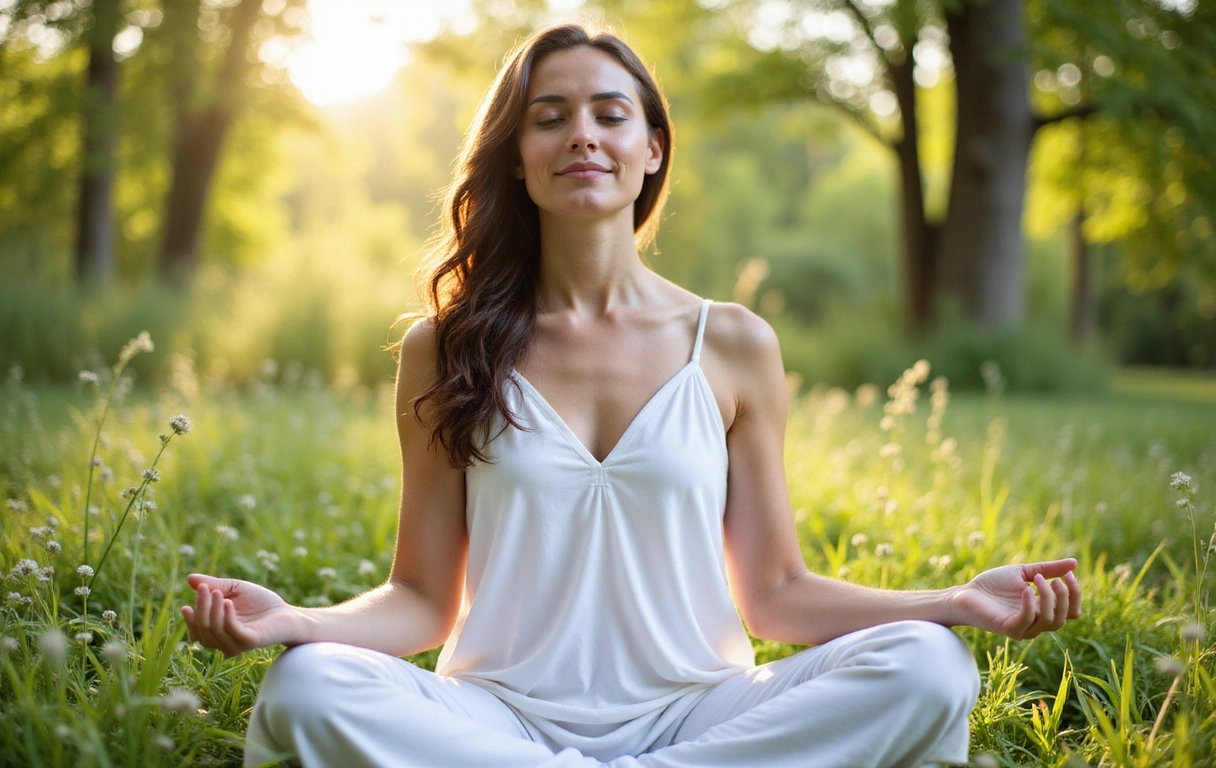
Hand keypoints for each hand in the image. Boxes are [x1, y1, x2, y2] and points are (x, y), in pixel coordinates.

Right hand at [180, 573, 302, 657]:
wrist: (287, 612)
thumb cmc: (261, 602)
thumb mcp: (235, 589)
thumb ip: (215, 585)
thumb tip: (190, 579)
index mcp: (218, 632)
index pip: (197, 632)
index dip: (190, 621)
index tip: (186, 605)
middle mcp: (225, 642)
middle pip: (203, 630)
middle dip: (201, 608)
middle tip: (204, 588)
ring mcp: (237, 644)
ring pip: (214, 631)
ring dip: (212, 610)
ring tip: (217, 592)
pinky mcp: (250, 642)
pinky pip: (232, 631)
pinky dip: (227, 616)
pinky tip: (228, 601)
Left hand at [949, 559, 1081, 639]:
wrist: (965, 592)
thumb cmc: (992, 584)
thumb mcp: (1023, 572)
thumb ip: (1047, 569)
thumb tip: (1075, 563)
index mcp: (1043, 610)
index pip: (1073, 612)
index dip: (1075, 594)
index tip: (1069, 574)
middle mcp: (1037, 622)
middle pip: (1066, 617)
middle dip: (1064, 596)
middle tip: (1052, 578)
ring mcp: (1024, 628)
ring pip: (1050, 621)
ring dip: (1048, 597)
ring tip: (1036, 578)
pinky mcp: (1009, 629)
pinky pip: (1028, 621)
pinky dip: (1030, 605)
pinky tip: (1025, 589)